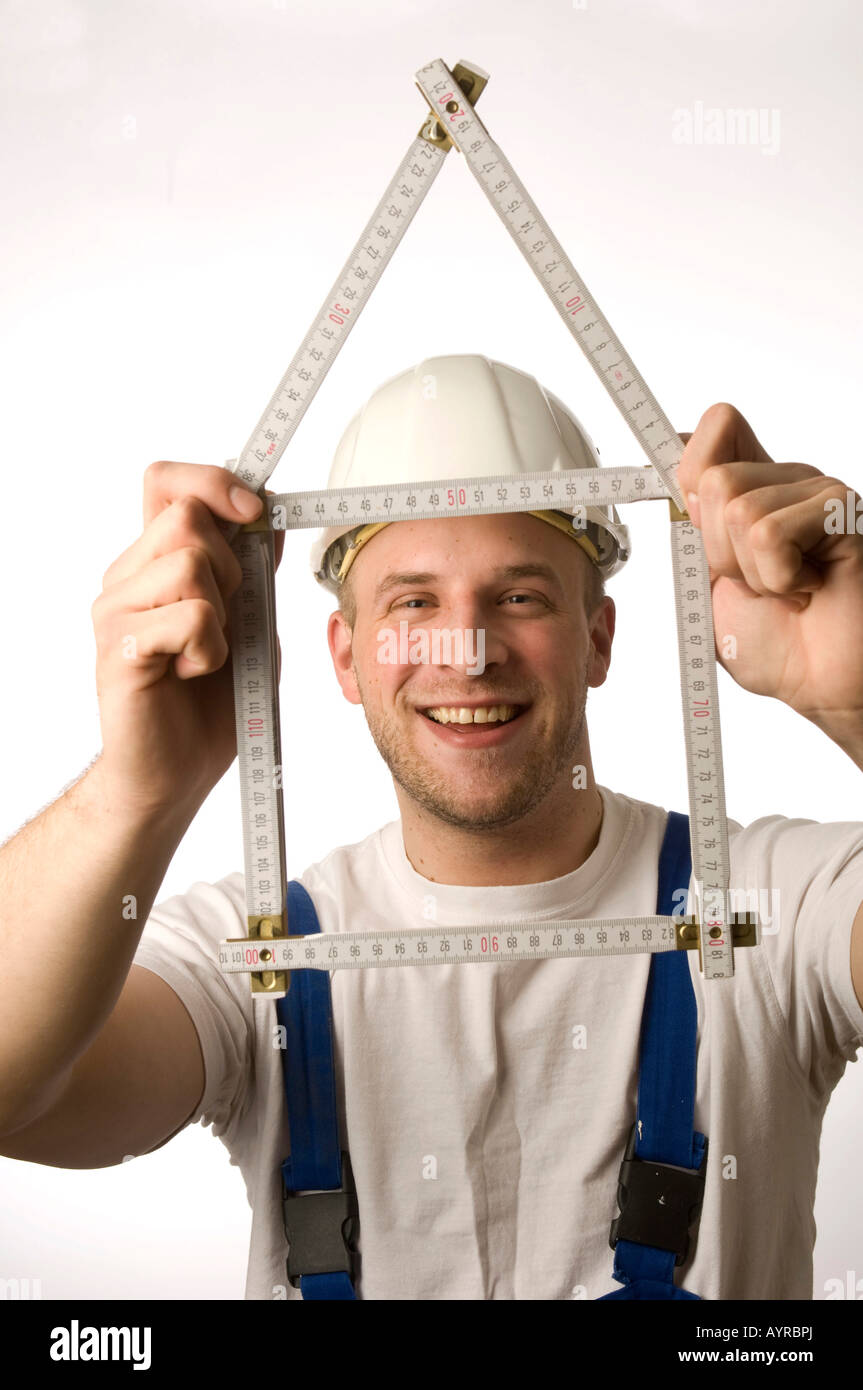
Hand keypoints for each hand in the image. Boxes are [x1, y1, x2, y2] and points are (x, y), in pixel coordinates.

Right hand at [91, 462, 284, 815]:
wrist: (176, 776)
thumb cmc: (211, 704)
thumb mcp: (250, 624)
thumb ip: (254, 572)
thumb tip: (266, 514)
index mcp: (153, 564)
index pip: (165, 481)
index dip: (212, 480)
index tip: (254, 511)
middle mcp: (126, 578)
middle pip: (187, 517)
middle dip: (231, 567)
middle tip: (226, 622)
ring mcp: (115, 610)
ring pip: (190, 564)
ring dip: (223, 617)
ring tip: (205, 656)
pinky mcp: (119, 647)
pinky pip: (192, 617)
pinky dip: (211, 650)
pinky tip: (191, 674)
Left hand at [676, 403, 862, 725]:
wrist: (821, 684)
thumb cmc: (777, 642)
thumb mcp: (710, 582)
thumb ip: (692, 526)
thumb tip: (671, 464)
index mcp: (754, 490)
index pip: (716, 426)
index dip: (690, 467)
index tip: (693, 520)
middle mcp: (788, 481)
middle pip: (713, 480)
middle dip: (719, 551)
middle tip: (758, 583)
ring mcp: (817, 492)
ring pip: (739, 510)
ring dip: (752, 572)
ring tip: (788, 591)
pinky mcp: (841, 511)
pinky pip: (769, 533)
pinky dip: (779, 579)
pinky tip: (811, 589)